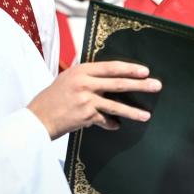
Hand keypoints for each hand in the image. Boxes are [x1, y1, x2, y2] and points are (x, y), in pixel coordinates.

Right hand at [28, 61, 159, 138]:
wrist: (37, 118)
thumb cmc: (52, 97)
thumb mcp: (67, 78)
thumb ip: (86, 75)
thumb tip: (108, 73)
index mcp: (81, 71)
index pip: (111, 67)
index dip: (129, 68)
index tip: (144, 70)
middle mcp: (84, 84)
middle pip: (118, 83)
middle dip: (140, 85)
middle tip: (156, 86)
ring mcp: (85, 101)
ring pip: (115, 105)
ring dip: (133, 112)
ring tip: (147, 115)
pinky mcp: (85, 117)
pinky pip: (104, 120)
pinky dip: (111, 123)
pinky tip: (116, 126)